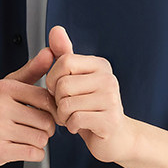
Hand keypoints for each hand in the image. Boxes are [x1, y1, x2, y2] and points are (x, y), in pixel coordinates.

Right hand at [0, 51, 57, 167]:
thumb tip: (50, 52)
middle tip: (34, 129)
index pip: (45, 98)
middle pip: (46, 121)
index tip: (46, 114)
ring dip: (39, 142)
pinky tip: (22, 148)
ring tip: (25, 138)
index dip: (52, 109)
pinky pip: (33, 154)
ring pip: (41, 139)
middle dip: (46, 129)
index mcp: (4, 89)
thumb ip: (31, 71)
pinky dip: (34, 154)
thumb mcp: (7, 87)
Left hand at [38, 25, 134, 164]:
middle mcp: (108, 78)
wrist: (114, 137)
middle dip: (57, 101)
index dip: (52, 79)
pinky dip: (71, 126)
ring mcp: (111, 99)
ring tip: (74, 117)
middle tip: (68, 108)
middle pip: (62, 84)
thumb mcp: (76, 79)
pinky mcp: (109, 120)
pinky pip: (75, 119)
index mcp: (100, 65)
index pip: (64, 61)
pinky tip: (79, 126)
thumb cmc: (91, 108)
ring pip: (66, 104)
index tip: (58, 90)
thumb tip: (56, 29)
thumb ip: (65, 55)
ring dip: (63, 116)